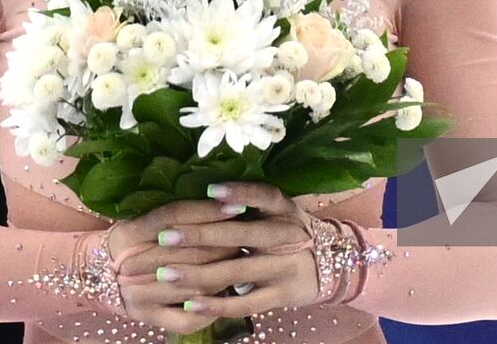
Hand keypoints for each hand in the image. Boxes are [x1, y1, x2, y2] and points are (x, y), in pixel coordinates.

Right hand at [97, 197, 249, 333]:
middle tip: (250, 233)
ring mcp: (139, 295)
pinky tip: (226, 296)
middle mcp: (131, 264)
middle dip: (225, 243)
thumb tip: (218, 191)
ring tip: (245, 261)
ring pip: (191, 286)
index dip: (208, 210)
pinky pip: (184, 319)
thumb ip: (173, 210)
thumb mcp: (141, 217)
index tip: (238, 203)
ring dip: (223, 274)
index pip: (174, 216)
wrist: (97, 274)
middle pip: (188, 253)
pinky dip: (208, 310)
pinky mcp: (148, 317)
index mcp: (130, 231)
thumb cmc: (132, 238)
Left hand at [146, 181, 320, 321]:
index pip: (264, 196)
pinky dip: (216, 305)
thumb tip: (202, 193)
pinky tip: (190, 304)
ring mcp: (285, 267)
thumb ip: (251, 205)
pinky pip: (245, 303)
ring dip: (198, 274)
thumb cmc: (290, 232)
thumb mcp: (280, 211)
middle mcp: (287, 235)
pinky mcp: (281, 295)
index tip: (209, 191)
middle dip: (200, 236)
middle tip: (165, 236)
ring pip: (237, 271)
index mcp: (285, 209)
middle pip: (242, 235)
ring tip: (165, 274)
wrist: (331, 265)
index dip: (239, 193)